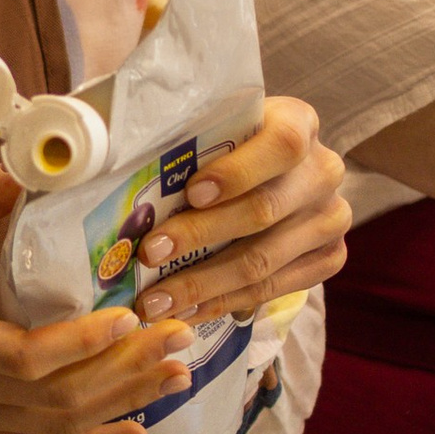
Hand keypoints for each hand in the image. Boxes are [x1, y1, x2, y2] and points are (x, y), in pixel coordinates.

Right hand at [0, 173, 196, 433]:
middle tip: (182, 338)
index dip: (86, 342)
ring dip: (120, 406)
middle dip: (127, 371)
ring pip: (53, 430)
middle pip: (56, 398)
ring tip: (175, 379)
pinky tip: (132, 428)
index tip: (131, 312)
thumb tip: (35, 162)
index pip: (26, 358)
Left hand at [133, 93, 346, 326]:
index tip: (190, 193)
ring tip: (155, 300)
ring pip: (265, 260)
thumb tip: (104, 152)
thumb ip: (180, 133)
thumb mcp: (211, 125)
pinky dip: (224, 303)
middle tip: (149, 255)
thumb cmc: (224, 145)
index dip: (237, 171)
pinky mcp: (329, 258)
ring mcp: (330, 219)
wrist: (275, 173)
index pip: (281, 145)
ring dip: (204, 284)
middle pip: (264, 211)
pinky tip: (186, 311)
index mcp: (298, 123)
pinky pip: (274, 289)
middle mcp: (324, 171)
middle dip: (200, 236)